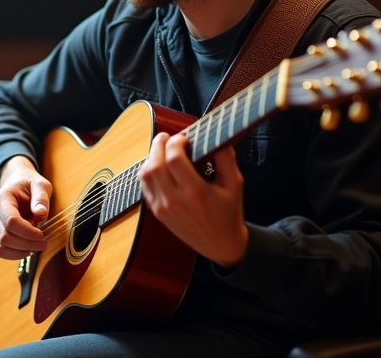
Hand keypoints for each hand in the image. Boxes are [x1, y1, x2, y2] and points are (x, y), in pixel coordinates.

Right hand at [0, 156, 52, 259]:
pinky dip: (16, 254)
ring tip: (37, 246)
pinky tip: (29, 248)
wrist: (17, 183)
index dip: (28, 232)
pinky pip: (3, 251)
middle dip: (27, 243)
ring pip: (2, 247)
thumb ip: (41, 198)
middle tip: (44, 242)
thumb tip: (41, 214)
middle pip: (6, 237)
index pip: (11, 221)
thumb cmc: (29, 184)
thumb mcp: (40, 185)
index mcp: (2, 199)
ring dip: (22, 251)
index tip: (42, 234)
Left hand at [138, 131, 247, 267]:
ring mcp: (163, 208)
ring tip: (162, 149)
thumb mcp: (235, 184)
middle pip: (154, 165)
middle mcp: (175, 201)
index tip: (184, 137)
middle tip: (167, 137)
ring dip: (151, 157)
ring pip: (145, 175)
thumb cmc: (229, 213)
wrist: (221, 245)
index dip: (176, 142)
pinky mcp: (157, 212)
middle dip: (159, 145)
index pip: (174, 159)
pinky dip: (148, 172)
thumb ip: (226, 158)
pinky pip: (145, 186)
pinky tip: (159, 165)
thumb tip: (215, 136)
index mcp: (196, 193)